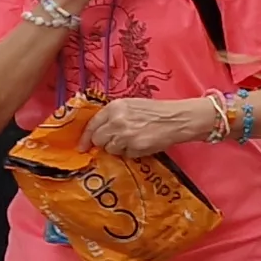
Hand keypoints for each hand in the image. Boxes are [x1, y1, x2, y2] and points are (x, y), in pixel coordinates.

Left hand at [85, 97, 209, 155]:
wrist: (178, 119)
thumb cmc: (156, 111)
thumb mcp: (131, 105)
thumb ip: (113, 115)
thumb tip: (98, 131)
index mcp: (114, 107)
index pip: (92, 124)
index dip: (86, 137)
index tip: (82, 146)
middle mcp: (116, 120)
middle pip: (98, 139)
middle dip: (104, 142)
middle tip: (116, 141)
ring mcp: (125, 135)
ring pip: (111, 149)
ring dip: (119, 148)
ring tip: (134, 140)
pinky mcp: (135, 147)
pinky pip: (126, 155)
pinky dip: (132, 153)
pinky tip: (142, 144)